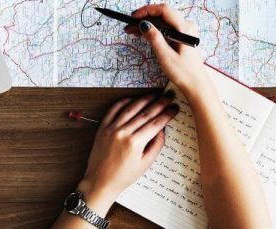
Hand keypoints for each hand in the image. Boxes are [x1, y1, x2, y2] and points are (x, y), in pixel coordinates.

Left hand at [77, 93, 179, 214]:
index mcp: (135, 143)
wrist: (100, 181)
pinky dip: (123, 102)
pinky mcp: (102, 128)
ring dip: (144, 99)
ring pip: (131, 108)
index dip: (167, 114)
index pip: (156, 123)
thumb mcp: (145, 164)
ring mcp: (112, 128)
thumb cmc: (124, 176)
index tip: (175, 108)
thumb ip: (156, 145)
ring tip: (154, 95)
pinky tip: (132, 99)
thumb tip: (162, 129)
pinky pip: (113, 110)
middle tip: (169, 96)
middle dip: (160, 103)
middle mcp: (123, 133)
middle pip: (145, 113)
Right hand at [125, 4, 213, 95]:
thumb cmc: (183, 73)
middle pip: (163, 14)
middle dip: (145, 18)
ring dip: (148, 24)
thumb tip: (144, 24)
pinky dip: (154, 29)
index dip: (147, 10)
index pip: (164, 10)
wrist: (196, 84)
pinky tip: (144, 34)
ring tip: (133, 30)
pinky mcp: (182, 37)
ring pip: (163, 21)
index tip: (133, 17)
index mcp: (185, 28)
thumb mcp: (165, 56)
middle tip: (129, 25)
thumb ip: (154, 38)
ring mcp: (185, 31)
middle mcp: (186, 26)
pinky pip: (167, 28)